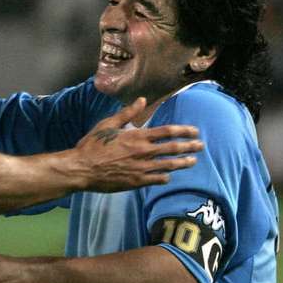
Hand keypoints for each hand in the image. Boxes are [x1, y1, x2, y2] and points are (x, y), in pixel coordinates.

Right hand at [71, 97, 202, 191]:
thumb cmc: (92, 145)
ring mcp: (141, 168)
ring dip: (184, 162)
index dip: (184, 130)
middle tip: (200, 145)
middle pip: (173, 148)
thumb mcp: (107, 124)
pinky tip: (169, 175)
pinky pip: (158, 179)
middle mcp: (143, 152)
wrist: (82, 168)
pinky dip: (166, 176)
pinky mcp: (137, 181)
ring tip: (193, 161)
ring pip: (169, 165)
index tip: (194, 131)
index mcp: (137, 136)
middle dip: (190, 146)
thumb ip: (127, 113)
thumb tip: (142, 100)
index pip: (167, 131)